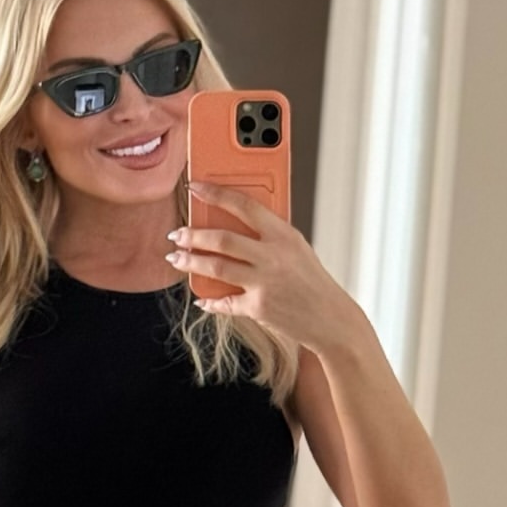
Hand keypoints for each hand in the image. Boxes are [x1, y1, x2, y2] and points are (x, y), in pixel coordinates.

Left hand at [169, 186, 360, 352]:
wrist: (331, 319)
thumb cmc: (312, 281)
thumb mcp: (297, 249)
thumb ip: (268, 236)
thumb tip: (231, 226)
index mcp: (284, 235)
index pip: (244, 205)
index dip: (216, 194)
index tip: (195, 188)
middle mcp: (273, 256)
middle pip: (222, 239)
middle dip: (193, 235)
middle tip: (177, 233)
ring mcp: (264, 283)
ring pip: (216, 267)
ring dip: (190, 261)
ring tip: (176, 257)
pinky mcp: (257, 308)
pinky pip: (224, 302)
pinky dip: (209, 301)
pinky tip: (200, 298)